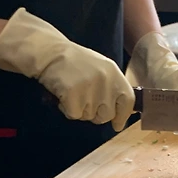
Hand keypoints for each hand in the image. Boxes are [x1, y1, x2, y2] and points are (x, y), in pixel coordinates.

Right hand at [0, 9, 135, 130]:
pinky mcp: (73, 93)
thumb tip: (119, 116)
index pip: (127, 100)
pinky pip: (74, 115)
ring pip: (89, 116)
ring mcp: (89, 86)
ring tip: (72, 92)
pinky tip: (63, 95)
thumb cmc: (73, 63)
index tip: (117, 124)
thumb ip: (111, 88)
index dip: (123, 116)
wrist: (50, 52)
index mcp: (113, 73)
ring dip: (79, 110)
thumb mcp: (100, 70)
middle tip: (84, 101)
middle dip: (96, 114)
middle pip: (107, 114)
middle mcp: (104, 79)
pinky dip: (66, 109)